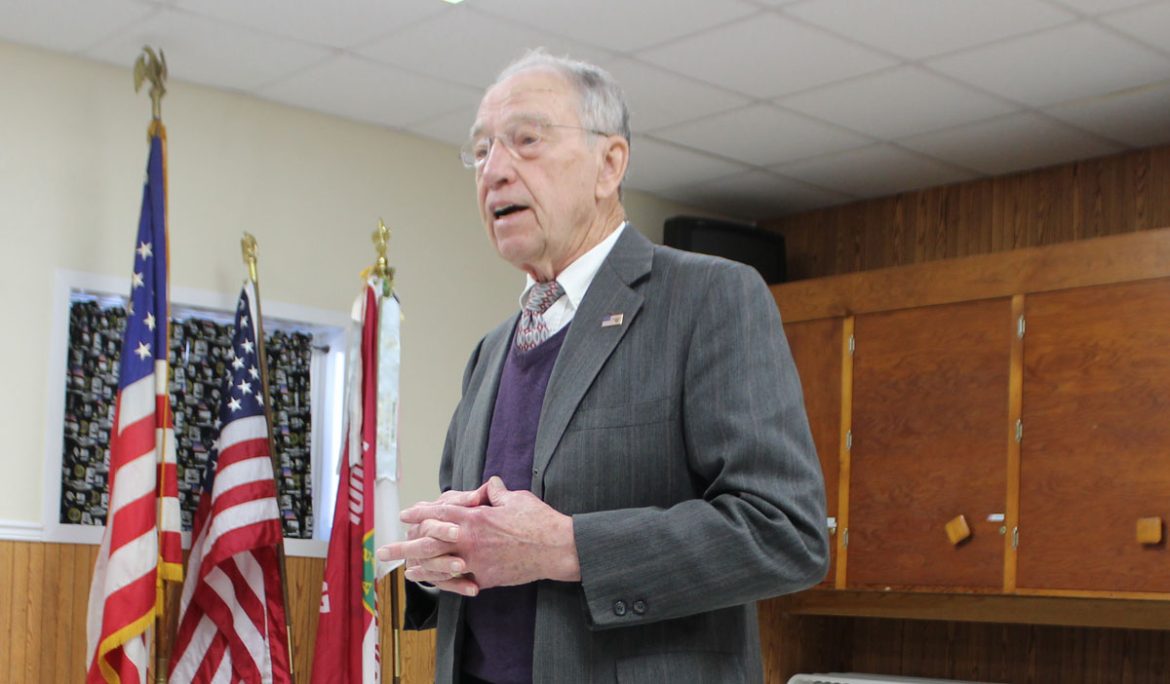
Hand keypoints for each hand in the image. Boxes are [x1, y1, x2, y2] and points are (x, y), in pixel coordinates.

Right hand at [376, 484, 490, 596]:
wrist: (454, 533)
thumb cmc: (459, 513)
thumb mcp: (460, 503)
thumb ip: (468, 499)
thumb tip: (480, 494)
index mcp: (426, 520)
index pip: (429, 524)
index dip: (442, 529)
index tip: (457, 532)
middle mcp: (421, 539)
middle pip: (428, 547)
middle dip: (443, 556)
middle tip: (460, 559)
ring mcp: (426, 559)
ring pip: (432, 567)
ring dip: (448, 569)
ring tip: (464, 570)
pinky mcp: (437, 575)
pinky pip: (445, 583)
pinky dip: (459, 586)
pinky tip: (473, 589)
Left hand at [398, 476, 580, 588]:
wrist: (556, 548)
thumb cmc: (537, 520)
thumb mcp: (514, 498)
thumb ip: (495, 493)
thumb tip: (489, 485)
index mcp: (474, 517)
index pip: (440, 513)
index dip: (420, 513)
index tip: (404, 514)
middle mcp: (469, 540)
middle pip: (429, 542)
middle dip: (404, 546)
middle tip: (383, 551)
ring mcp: (476, 562)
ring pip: (440, 565)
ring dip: (419, 567)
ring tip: (402, 571)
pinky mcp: (486, 578)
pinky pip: (459, 581)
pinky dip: (444, 582)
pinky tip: (433, 584)